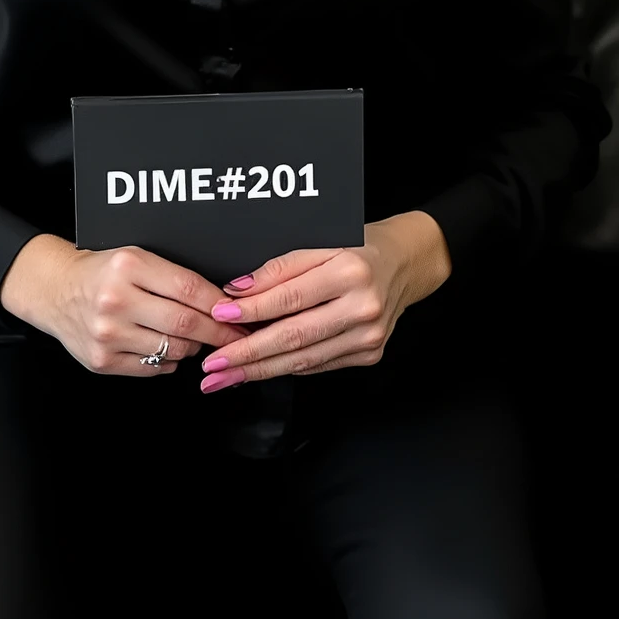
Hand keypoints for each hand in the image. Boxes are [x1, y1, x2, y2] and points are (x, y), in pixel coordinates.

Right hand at [0, 232, 250, 377]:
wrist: (55, 291)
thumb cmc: (102, 272)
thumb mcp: (135, 258)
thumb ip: (174, 277)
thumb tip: (222, 303)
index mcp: (128, 266)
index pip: (190, 288)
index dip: (221, 305)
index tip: (239, 314)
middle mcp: (115, 300)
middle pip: (185, 323)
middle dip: (218, 332)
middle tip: (236, 335)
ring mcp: (107, 334)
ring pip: (173, 349)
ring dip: (192, 346)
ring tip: (193, 336)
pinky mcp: (102, 360)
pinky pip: (153, 368)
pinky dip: (168, 360)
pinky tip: (163, 345)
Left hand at [196, 210, 451, 391]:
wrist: (406, 264)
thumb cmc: (360, 247)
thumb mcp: (321, 242)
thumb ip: (280, 268)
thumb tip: (237, 292)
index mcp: (351, 272)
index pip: (291, 297)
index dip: (252, 310)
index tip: (219, 317)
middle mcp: (363, 308)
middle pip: (295, 337)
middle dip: (248, 355)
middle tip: (213, 366)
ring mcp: (368, 337)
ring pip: (303, 359)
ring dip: (259, 370)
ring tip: (224, 376)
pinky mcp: (369, 355)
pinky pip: (317, 365)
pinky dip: (285, 367)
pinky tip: (259, 369)